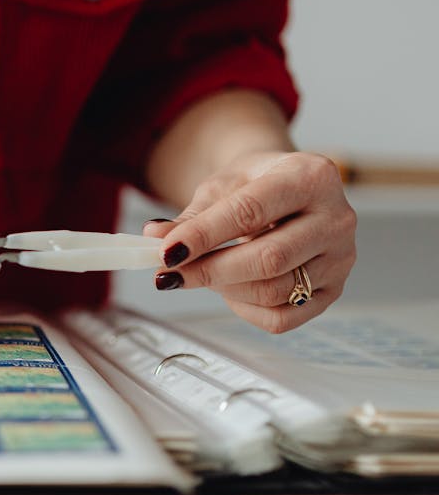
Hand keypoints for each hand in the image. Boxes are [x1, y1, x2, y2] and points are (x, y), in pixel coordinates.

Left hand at [143, 151, 355, 332]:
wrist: (288, 189)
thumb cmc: (255, 184)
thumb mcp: (221, 187)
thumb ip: (190, 216)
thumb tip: (154, 237)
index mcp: (310, 176)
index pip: (251, 212)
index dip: (204, 235)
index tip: (166, 251)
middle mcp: (336, 218)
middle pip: (268, 259)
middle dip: (208, 270)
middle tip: (168, 273)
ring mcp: (340, 258)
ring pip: (274, 291)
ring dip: (223, 289)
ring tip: (197, 275)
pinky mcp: (334, 290)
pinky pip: (283, 317)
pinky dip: (244, 310)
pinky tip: (227, 290)